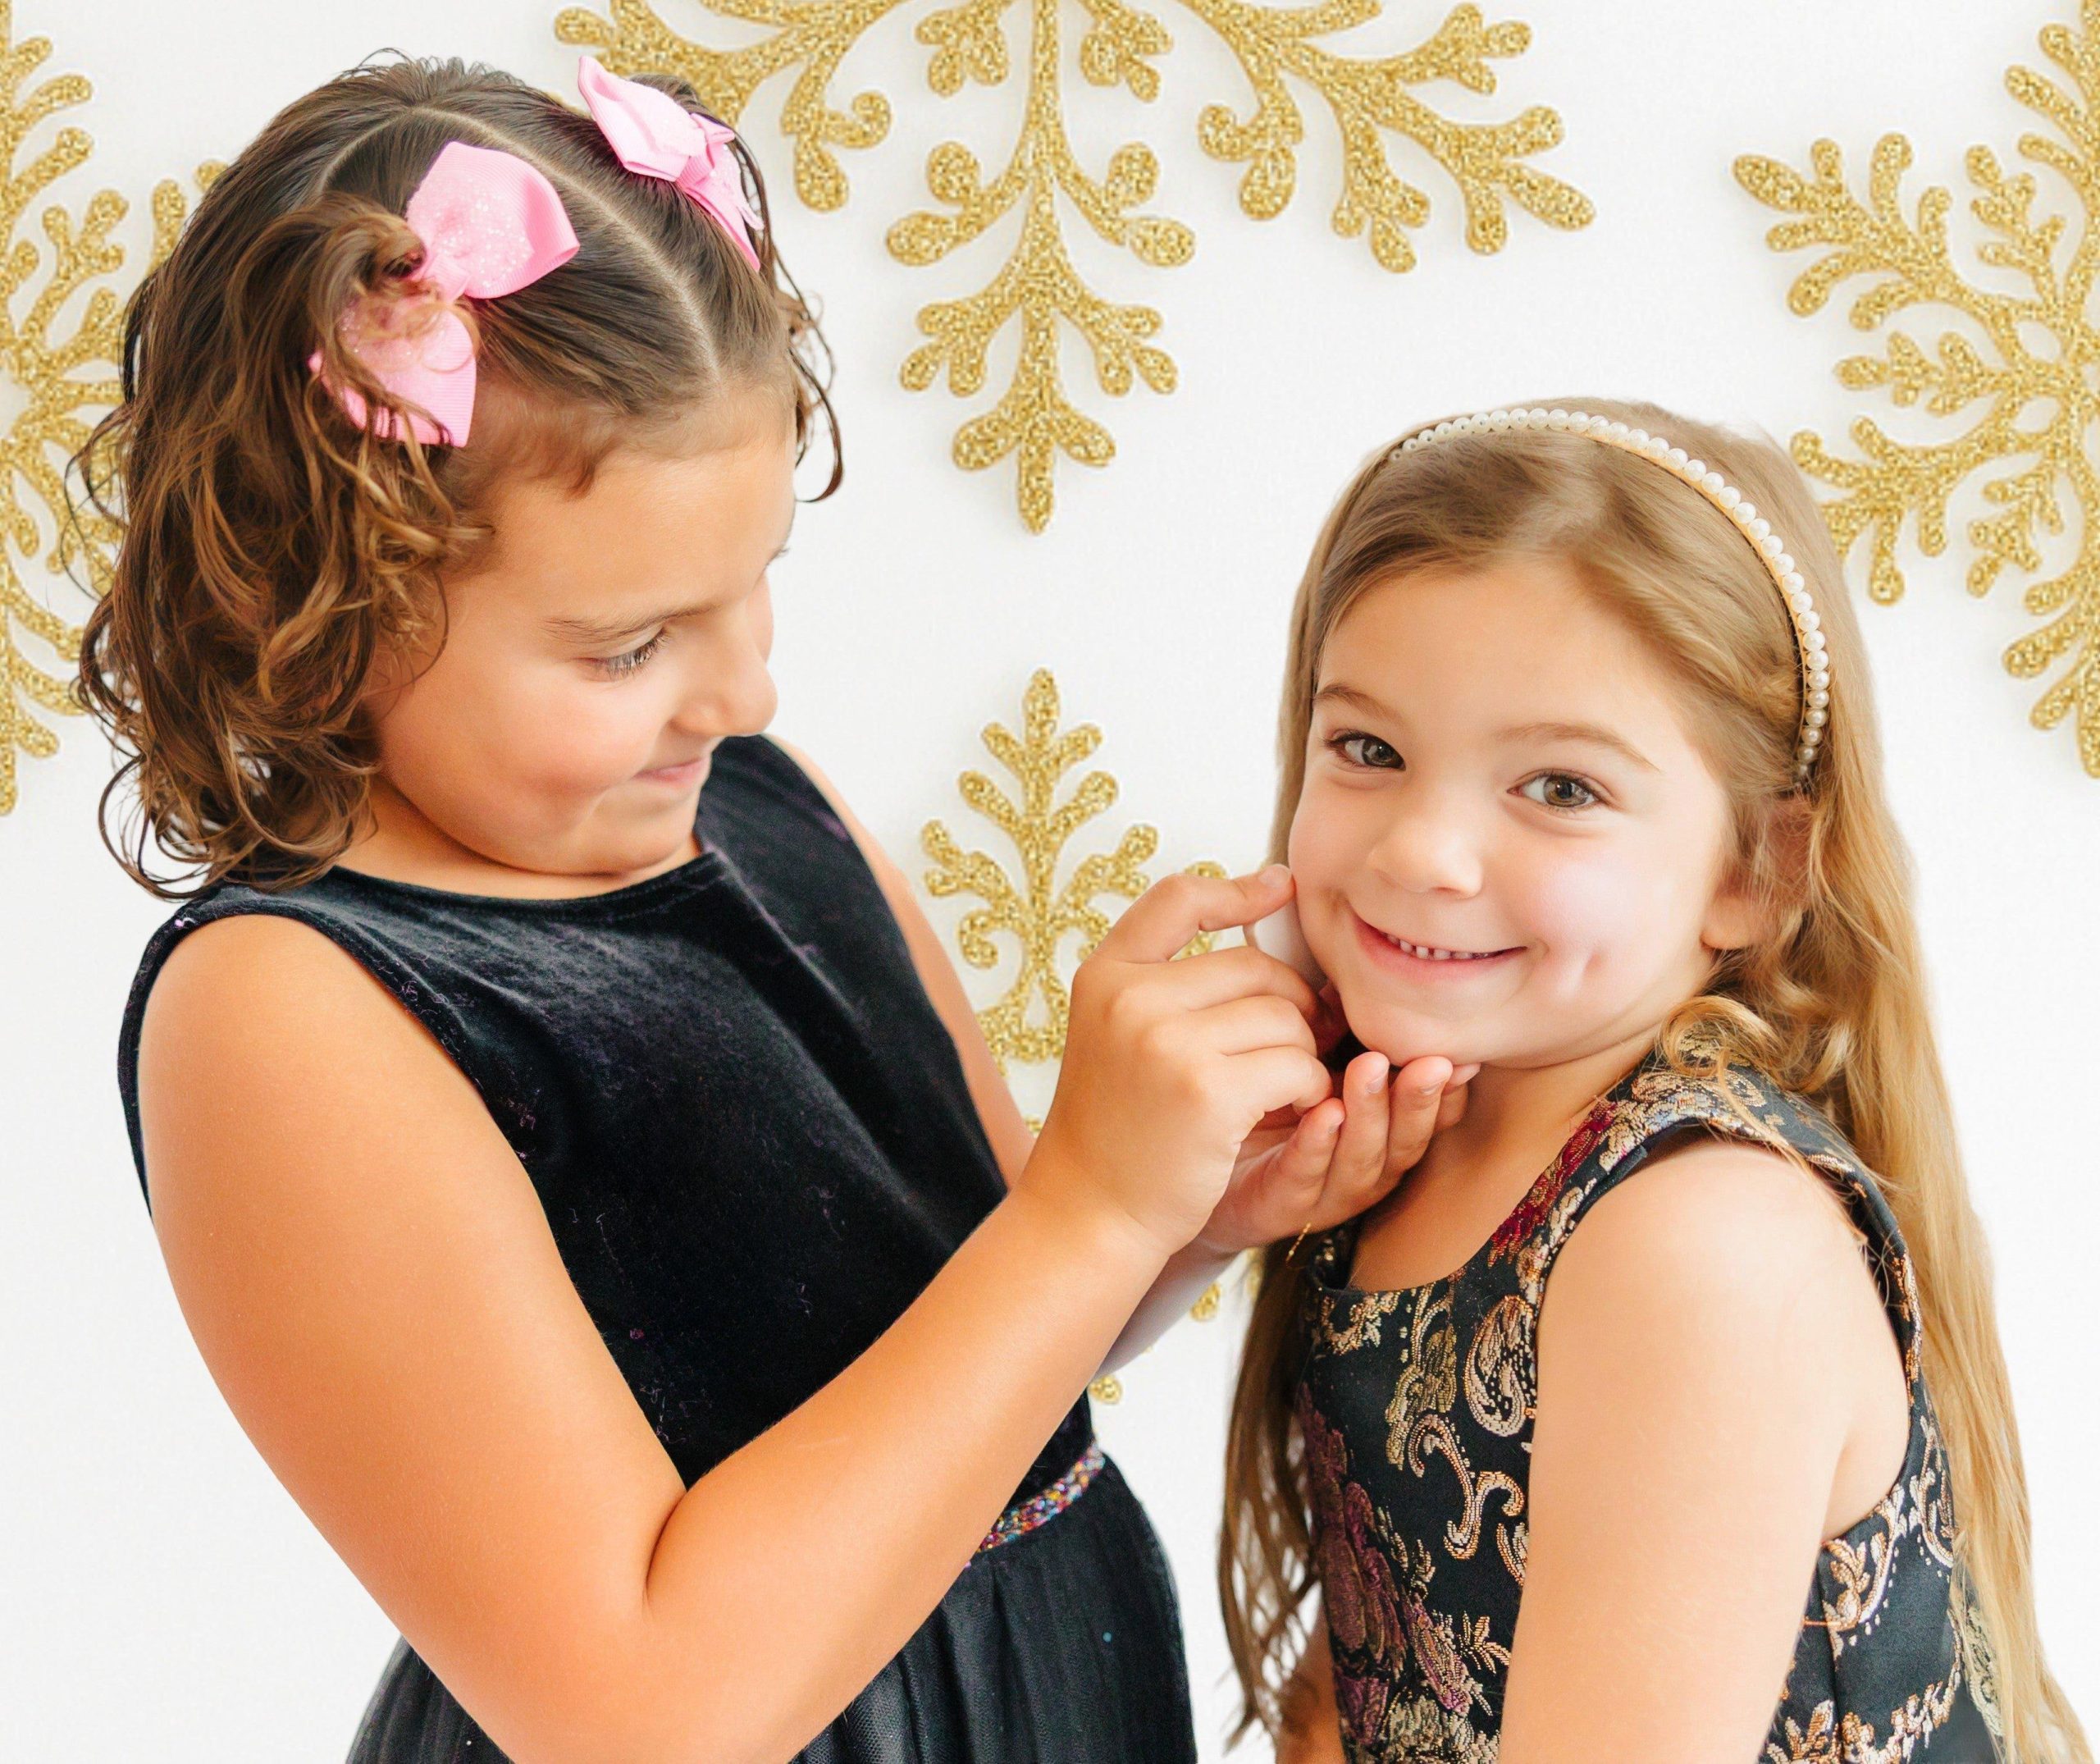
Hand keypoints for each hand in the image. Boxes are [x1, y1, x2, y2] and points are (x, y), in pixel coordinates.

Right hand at [1025, 867, 1334, 1262]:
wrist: (1089, 1213)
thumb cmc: (1116, 1128)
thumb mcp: (1115, 1034)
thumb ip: (1167, 985)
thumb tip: (1260, 919)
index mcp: (1105, 975)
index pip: (1177, 901)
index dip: (1236, 889)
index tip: (1281, 885)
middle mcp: (1130, 997)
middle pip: (1254, 966)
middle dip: (1290, 1006)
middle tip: (1291, 1047)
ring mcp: (1166, 1042)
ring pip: (1285, 1016)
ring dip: (1301, 1054)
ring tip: (1278, 1089)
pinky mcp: (1208, 1090)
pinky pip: (1296, 1064)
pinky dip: (1307, 1089)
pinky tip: (1286, 1110)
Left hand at [1195, 1009, 1476, 1255]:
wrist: (1202, 1166)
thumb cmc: (1266, 1109)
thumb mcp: (1310, 1066)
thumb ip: (1339, 1034)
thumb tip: (1360, 978)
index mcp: (1381, 1133)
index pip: (1429, 1116)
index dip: (1449, 1092)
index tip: (1463, 1057)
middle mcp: (1365, 1166)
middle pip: (1406, 1140)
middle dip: (1419, 1100)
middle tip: (1428, 1062)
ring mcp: (1326, 1190)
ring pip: (1363, 1160)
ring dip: (1371, 1114)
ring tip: (1369, 1071)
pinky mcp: (1281, 1203)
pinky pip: (1305, 1175)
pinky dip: (1317, 1145)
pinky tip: (1323, 1114)